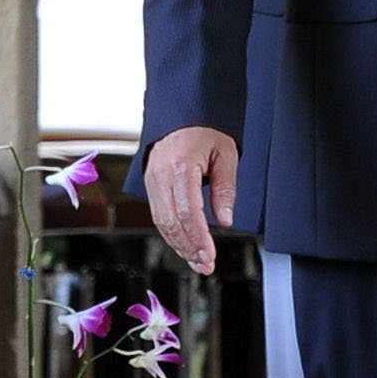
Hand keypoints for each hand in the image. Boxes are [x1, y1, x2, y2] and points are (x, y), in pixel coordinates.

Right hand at [145, 127, 240, 275]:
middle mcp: (161, 175)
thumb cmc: (206, 130)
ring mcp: (152, 180)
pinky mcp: (150, 183)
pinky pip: (158, 214)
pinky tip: (184, 244)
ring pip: (162, 222)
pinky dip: (171, 233)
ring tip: (197, 261)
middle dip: (189, 248)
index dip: (198, 238)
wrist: (183, 113)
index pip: (188, 212)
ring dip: (179, 245)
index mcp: (181, 166)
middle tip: (205, 265)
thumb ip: (226, 189)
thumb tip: (225, 221)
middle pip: (172, 222)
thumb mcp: (226, 155)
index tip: (209, 256)